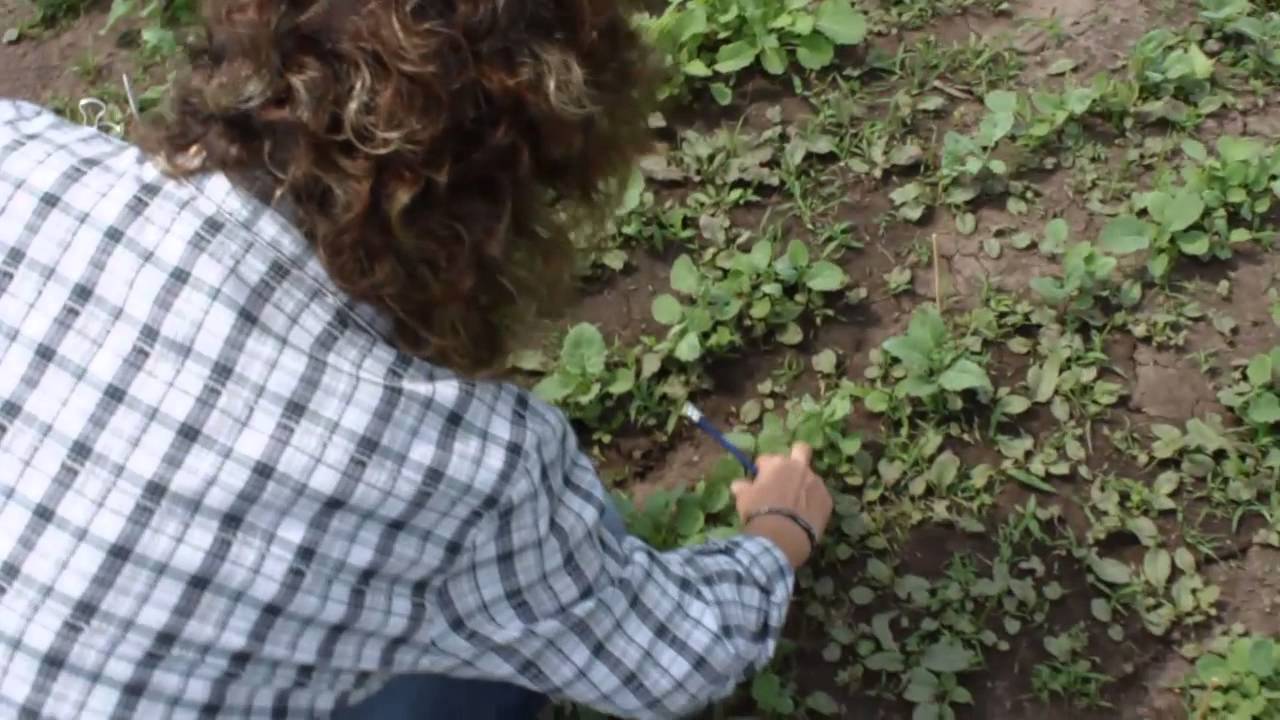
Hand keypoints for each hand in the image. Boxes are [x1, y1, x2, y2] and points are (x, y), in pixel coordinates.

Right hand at [731, 443, 831, 568]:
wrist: (783, 535)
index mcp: (776, 463)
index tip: (758, 481)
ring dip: (803, 485)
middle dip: (795, 455)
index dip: (761, 469)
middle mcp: (799, 467)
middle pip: (801, 450)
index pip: (766, 459)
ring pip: (810, 477)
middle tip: (787, 474)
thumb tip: (738, 484)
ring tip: (795, 504)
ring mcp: (816, 482)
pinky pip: (819, 496)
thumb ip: (743, 488)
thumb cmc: (759, 512)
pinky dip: (813, 502)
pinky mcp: (827, 499)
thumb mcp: (744, 499)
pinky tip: (805, 516)